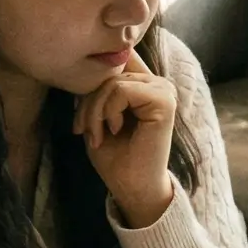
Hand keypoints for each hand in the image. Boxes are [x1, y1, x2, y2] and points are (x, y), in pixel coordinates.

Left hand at [76, 45, 176, 227]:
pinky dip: (107, 111)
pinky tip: (113, 130)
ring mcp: (163, 90)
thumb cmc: (115, 156)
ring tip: (96, 135)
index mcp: (144, 84)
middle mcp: (157, 83)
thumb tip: (88, 61)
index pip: (116, 60)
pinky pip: (122, 90)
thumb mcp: (97, 115)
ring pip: (113, 81)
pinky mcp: (164, 101)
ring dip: (95, 110)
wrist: (131, 187)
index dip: (92, 82)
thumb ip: (97, 88)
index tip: (83, 119)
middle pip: (109, 71)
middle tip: (84, 131)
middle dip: (88, 103)